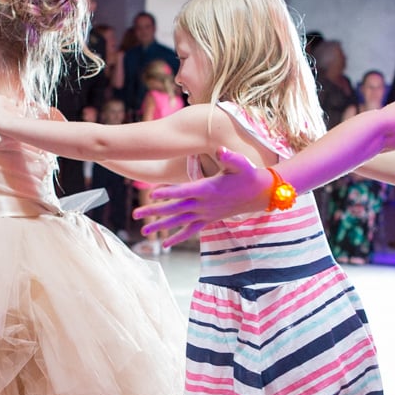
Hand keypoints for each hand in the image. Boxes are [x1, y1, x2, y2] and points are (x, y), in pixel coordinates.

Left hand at [135, 147, 267, 245]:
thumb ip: (230, 156)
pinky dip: (178, 237)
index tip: (152, 194)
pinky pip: (191, 230)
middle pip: (174, 208)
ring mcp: (205, 214)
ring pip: (179, 221)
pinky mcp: (208, 220)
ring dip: (160, 226)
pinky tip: (165, 244)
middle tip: (135, 213)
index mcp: (207, 188)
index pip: (183, 191)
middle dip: (154, 211)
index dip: (168, 192)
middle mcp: (203, 204)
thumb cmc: (248, 175)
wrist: (259, 194)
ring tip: (143, 230)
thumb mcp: (241, 163)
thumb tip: (221, 149)